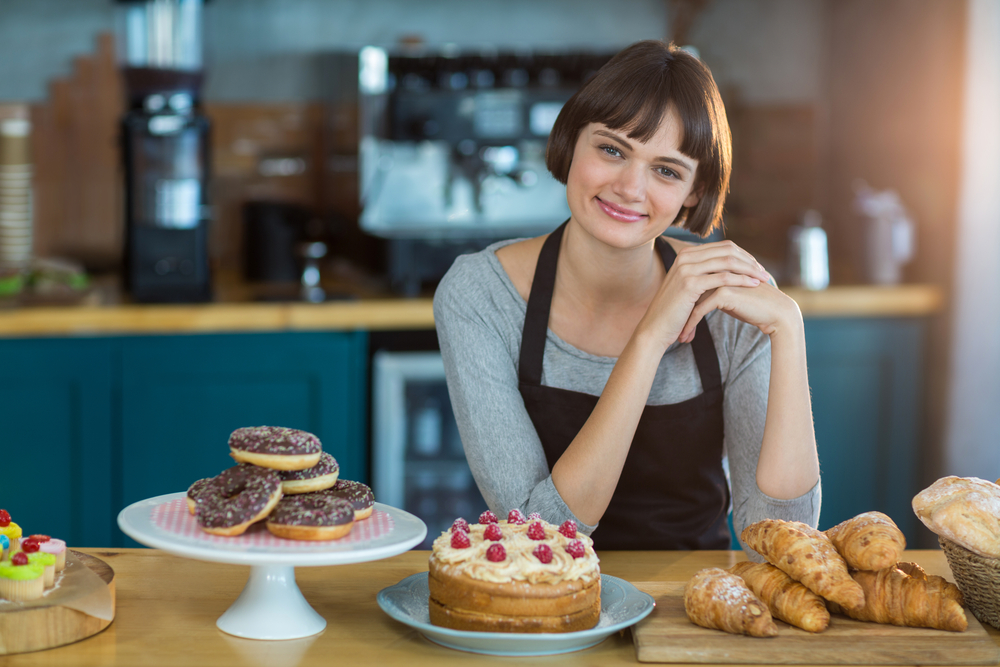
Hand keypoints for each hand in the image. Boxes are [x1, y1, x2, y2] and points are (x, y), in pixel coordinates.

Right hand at [637, 240, 771, 348]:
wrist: (655, 327)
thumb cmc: (674, 311)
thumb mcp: (689, 287)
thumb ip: (705, 275)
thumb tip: (727, 271)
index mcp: (686, 254)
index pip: (722, 247)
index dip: (743, 255)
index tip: (756, 267)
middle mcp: (685, 257)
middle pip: (727, 251)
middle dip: (749, 260)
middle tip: (764, 272)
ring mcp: (687, 268)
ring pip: (728, 262)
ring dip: (750, 269)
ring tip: (764, 278)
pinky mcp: (690, 283)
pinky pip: (723, 277)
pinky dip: (741, 280)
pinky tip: (754, 285)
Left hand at [677, 280, 800, 342]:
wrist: (776, 313)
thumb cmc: (753, 307)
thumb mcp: (729, 298)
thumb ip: (712, 293)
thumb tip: (694, 298)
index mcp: (718, 268)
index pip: (691, 284)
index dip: (682, 302)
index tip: (674, 319)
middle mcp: (718, 271)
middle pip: (688, 290)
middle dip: (679, 312)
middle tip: (671, 329)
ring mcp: (720, 280)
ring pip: (692, 300)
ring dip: (683, 320)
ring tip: (678, 337)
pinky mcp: (724, 293)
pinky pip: (700, 309)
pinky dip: (691, 324)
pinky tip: (686, 337)